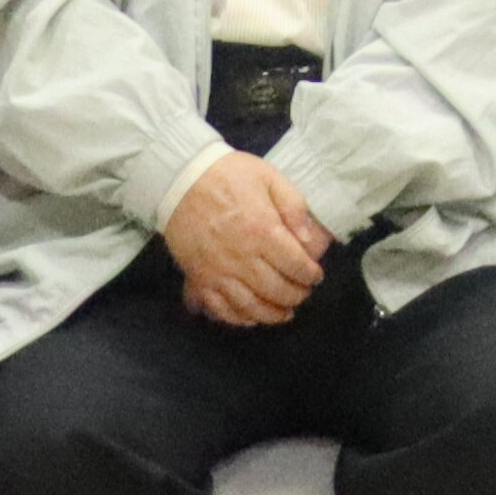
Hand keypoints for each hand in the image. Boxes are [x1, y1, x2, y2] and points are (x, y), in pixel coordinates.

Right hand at [162, 151, 332, 326]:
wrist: (181, 179)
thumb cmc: (228, 175)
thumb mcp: (269, 177)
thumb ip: (294, 207)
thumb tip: (310, 240)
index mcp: (263, 231)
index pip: (296, 266)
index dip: (310, 275)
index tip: (315, 276)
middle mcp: (242, 257)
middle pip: (277, 290)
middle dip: (296, 296)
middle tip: (303, 293)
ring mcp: (219, 272)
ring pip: (252, 307)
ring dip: (272, 315)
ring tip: (285, 312)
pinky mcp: (199, 279)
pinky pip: (221, 309)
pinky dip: (239, 319)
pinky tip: (252, 317)